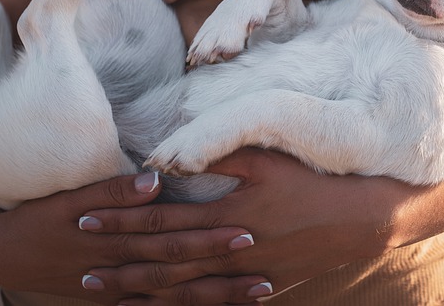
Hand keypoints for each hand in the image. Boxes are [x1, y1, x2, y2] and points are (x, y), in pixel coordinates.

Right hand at [0, 162, 268, 304]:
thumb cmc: (42, 216)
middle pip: (182, 270)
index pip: (170, 237)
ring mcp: (124, 288)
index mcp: (116, 238)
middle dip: (224, 270)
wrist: (8, 253)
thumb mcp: (68, 198)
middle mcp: (124, 268)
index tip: (246, 230)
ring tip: (262, 290)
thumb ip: (113, 188)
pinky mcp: (122, 299)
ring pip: (178, 296)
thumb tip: (155, 180)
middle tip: (267, 267)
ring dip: (220, 295)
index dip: (207, 235)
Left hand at [82, 149, 410, 302]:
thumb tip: (176, 152)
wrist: (363, 218)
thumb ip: (223, 152)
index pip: (163, 217)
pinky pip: (215, 302)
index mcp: (231, 212)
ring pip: (185, 288)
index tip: (86, 217)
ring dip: (144, 290)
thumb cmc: (317, 179)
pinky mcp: (264, 287)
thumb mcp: (271, 158)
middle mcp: (233, 248)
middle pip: (166, 259)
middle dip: (121, 261)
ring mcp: (248, 274)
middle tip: (80, 267)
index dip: (123, 218)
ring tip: (108, 293)